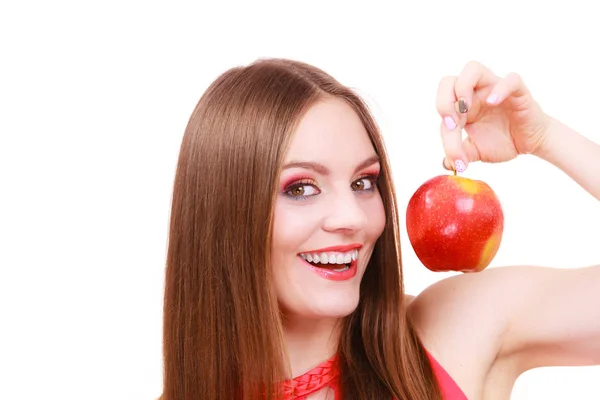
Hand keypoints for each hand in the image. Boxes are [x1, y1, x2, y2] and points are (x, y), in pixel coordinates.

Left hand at [436, 61, 551, 171]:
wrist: (530, 143)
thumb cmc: (502, 141)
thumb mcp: (476, 152)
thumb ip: (460, 154)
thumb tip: (446, 162)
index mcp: (462, 107)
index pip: (443, 106)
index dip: (442, 123)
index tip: (451, 138)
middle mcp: (474, 93)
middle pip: (448, 81)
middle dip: (443, 100)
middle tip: (453, 122)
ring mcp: (494, 89)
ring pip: (472, 69)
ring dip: (463, 87)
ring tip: (466, 109)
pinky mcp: (518, 92)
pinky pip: (511, 79)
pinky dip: (500, 88)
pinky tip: (493, 103)